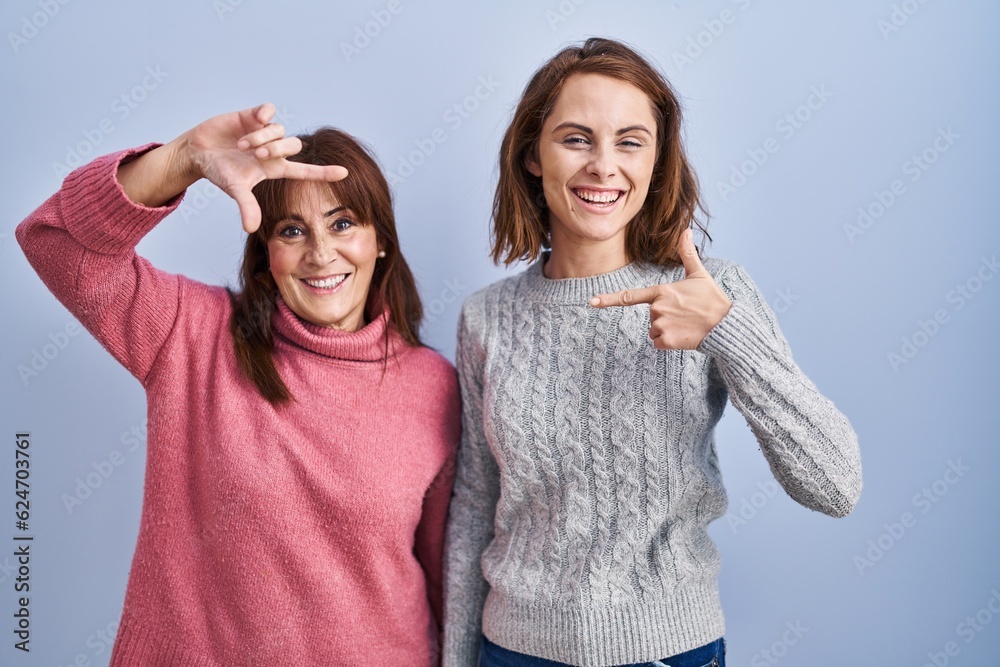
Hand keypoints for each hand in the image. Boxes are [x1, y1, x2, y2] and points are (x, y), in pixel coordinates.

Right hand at [178, 103, 347, 231]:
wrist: (199, 152)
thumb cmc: (220, 172)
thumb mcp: (234, 189)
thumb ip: (247, 206)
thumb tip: (251, 228)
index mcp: (275, 168)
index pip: (306, 171)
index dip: (324, 172)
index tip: (345, 173)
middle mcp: (274, 150)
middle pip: (294, 145)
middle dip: (276, 149)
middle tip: (255, 154)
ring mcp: (265, 132)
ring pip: (279, 130)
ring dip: (262, 137)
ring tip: (242, 145)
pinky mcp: (253, 116)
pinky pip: (269, 110)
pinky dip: (265, 114)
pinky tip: (255, 119)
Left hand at [590, 229, 731, 349]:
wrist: (725, 325)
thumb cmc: (712, 299)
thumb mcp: (699, 274)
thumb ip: (687, 253)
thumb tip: (686, 230)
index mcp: (661, 291)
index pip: (629, 296)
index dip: (609, 299)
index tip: (591, 302)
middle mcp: (657, 308)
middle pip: (650, 316)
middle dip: (664, 317)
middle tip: (685, 314)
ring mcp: (661, 325)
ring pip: (654, 331)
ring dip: (667, 330)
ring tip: (686, 324)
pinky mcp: (667, 341)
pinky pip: (658, 343)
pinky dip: (670, 342)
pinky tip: (684, 336)